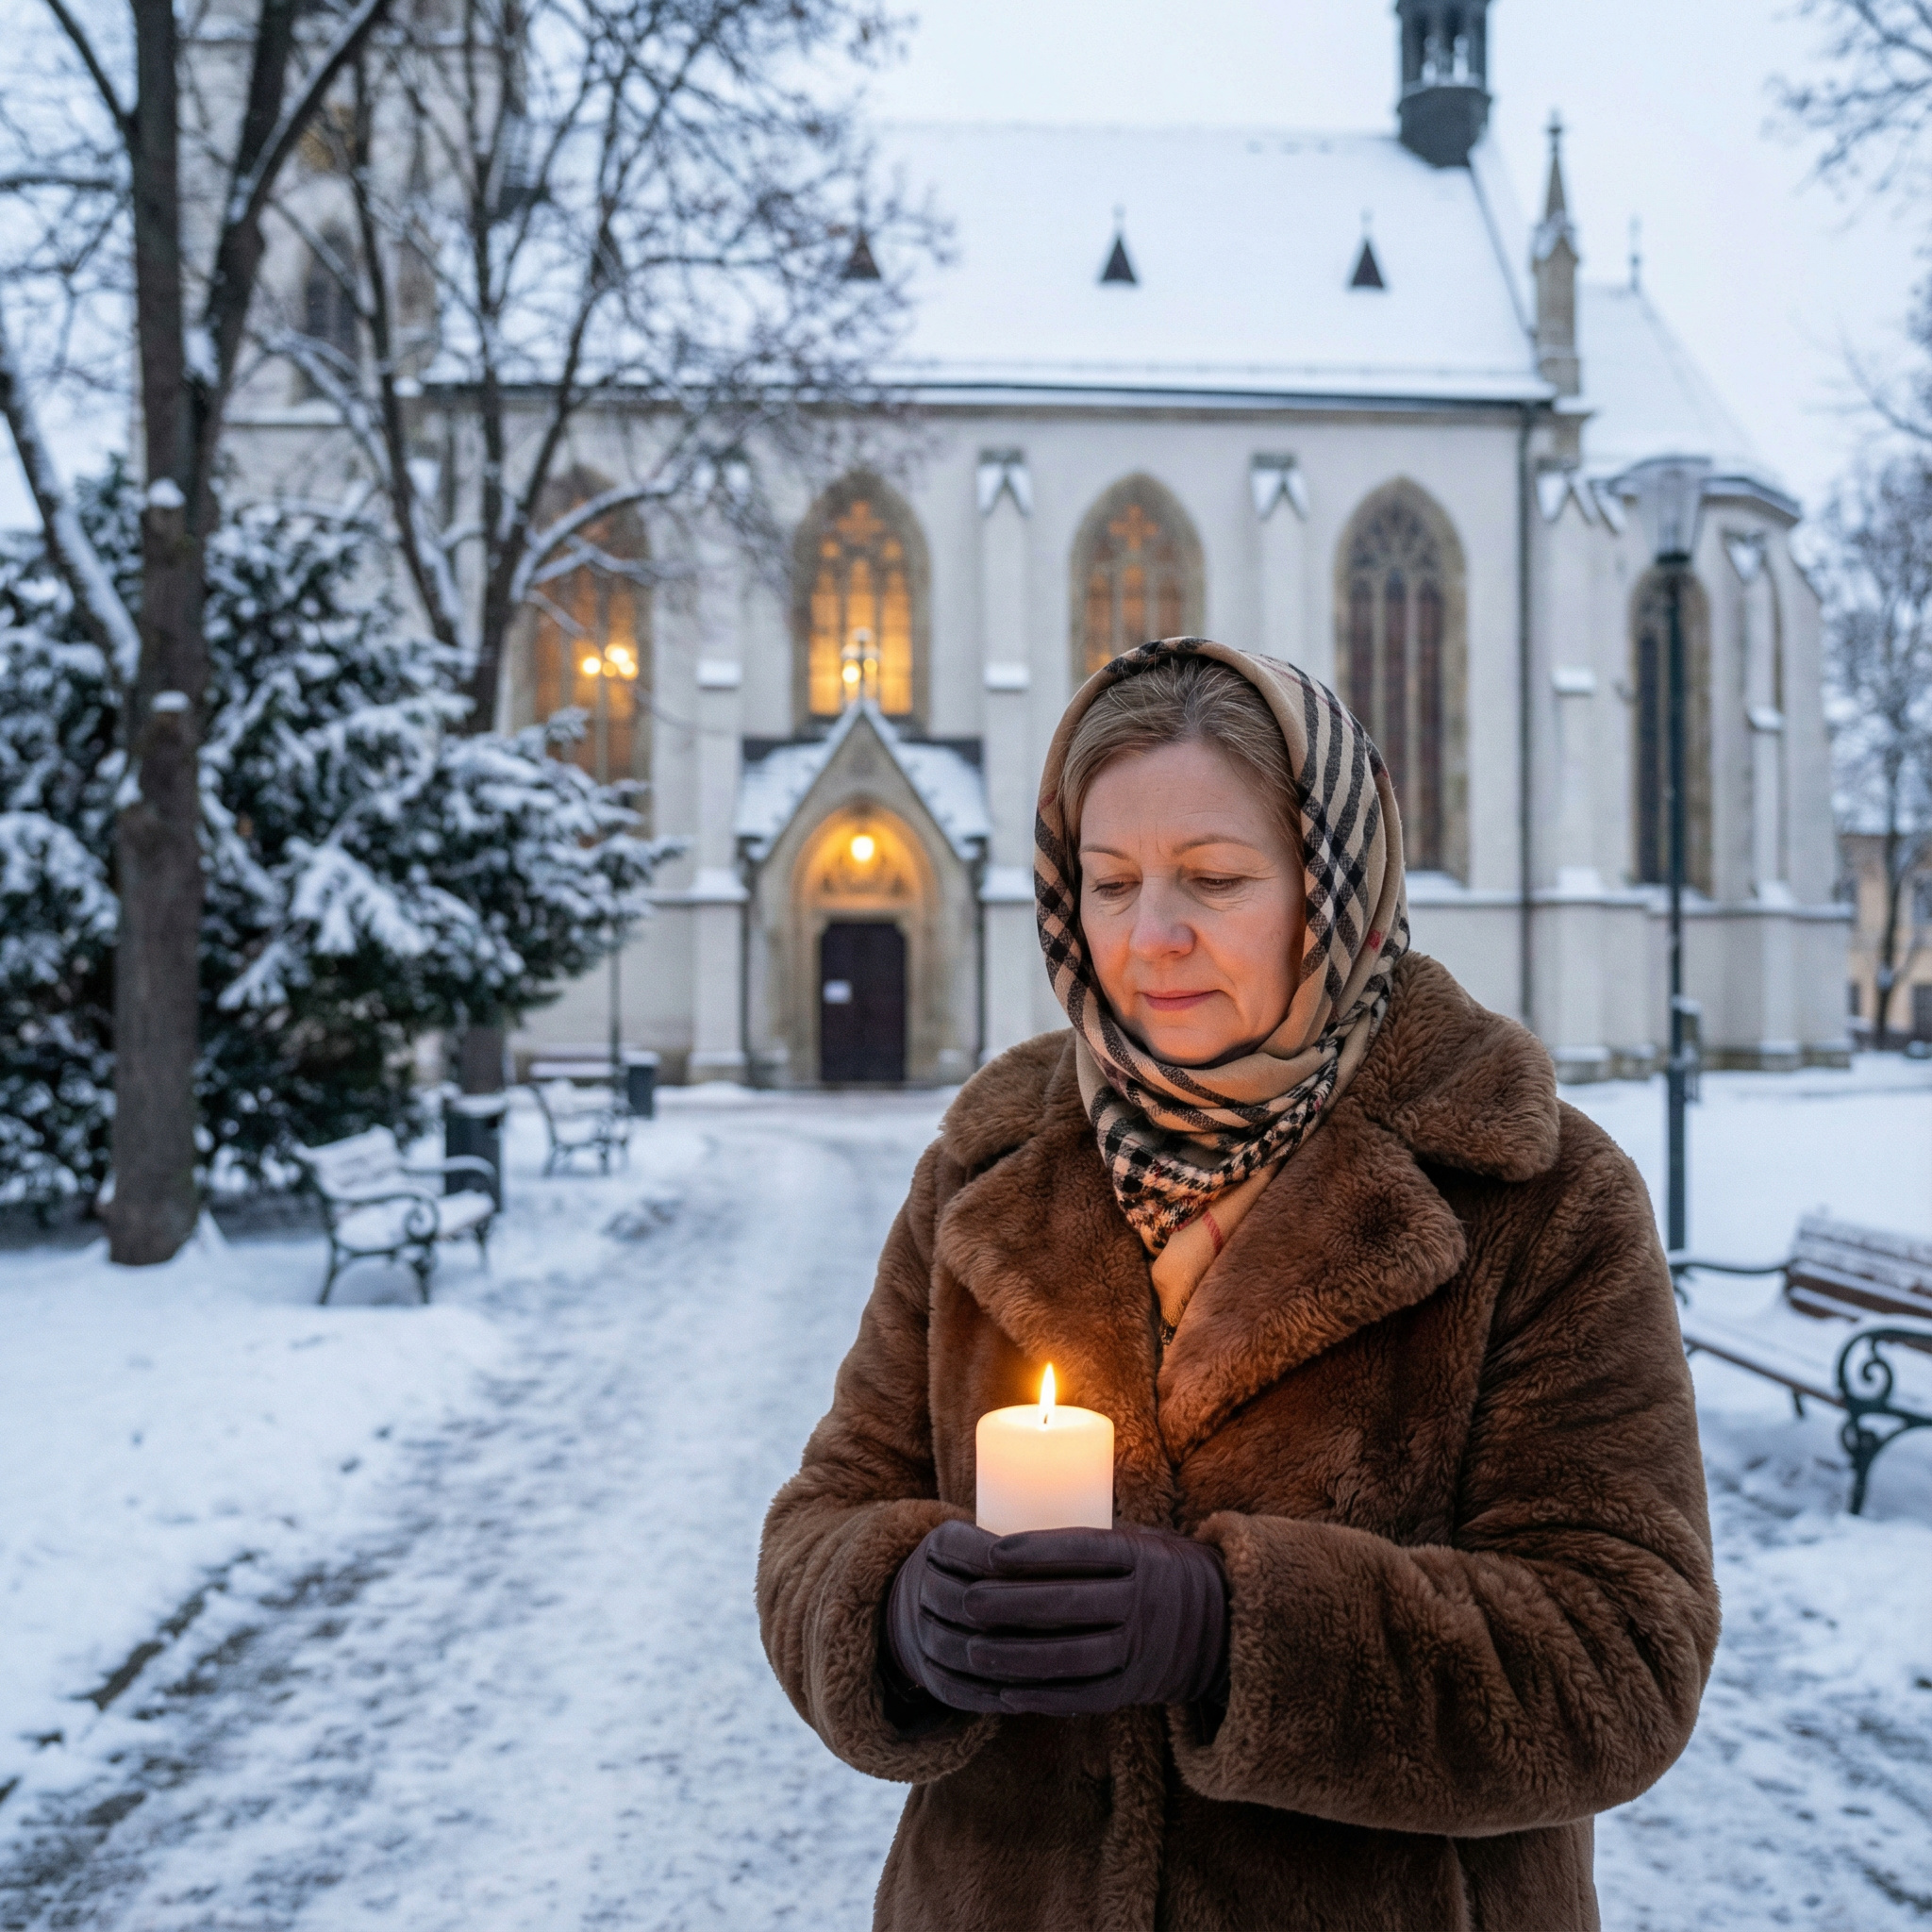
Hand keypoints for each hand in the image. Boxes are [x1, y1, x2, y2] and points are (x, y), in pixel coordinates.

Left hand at [884, 1518, 1227, 1716]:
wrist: (1223, 1626)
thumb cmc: (1159, 1570)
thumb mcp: (1140, 1541)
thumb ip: (1091, 1540)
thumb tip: (1015, 1521)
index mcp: (1141, 1556)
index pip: (1085, 1549)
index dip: (1037, 1550)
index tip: (992, 1551)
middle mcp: (1143, 1600)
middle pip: (1070, 1602)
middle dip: (1013, 1604)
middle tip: (968, 1601)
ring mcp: (1141, 1647)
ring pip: (1072, 1654)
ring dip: (1018, 1655)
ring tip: (974, 1649)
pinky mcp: (1135, 1686)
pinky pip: (1085, 1694)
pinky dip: (1044, 1695)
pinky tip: (1006, 1691)